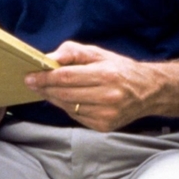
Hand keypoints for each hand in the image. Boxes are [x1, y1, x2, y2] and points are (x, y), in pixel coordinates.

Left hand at [24, 41, 165, 131]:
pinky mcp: (105, 126)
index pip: (66, 77)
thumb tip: (50, 59)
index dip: (45, 78)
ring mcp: (107, 114)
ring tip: (44, 89)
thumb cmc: (119, 69)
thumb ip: (73, 52)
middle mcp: (108, 97)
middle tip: (30, 82)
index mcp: (106, 75)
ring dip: (52, 98)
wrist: (148, 91)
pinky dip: (67, 107)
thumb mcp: (98, 53)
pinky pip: (76, 116)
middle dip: (44, 88)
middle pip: (65, 94)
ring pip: (68, 107)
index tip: (29, 76)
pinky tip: (64, 99)